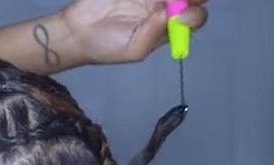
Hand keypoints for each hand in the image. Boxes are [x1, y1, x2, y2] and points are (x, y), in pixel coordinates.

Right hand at [61, 0, 208, 63]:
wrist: (78, 30)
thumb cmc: (106, 46)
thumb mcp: (134, 50)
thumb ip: (153, 35)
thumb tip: (168, 14)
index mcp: (167, 28)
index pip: (195, 17)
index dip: (194, 12)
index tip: (175, 12)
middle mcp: (164, 7)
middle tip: (165, 0)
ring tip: (150, 0)